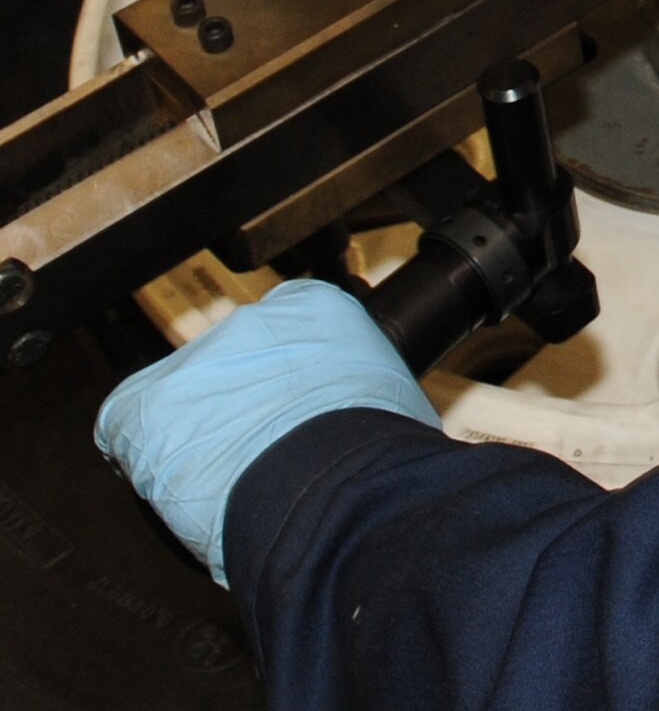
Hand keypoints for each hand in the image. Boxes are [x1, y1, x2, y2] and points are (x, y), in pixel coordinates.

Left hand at [95, 278, 439, 586]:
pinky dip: (146, 460)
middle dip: (242, 405)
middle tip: (264, 453)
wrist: (337, 493)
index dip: (286, 379)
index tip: (292, 408)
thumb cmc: (372, 455)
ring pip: (184, 398)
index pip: (287, 331)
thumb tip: (367, 409)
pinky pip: (126, 429)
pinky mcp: (145, 406)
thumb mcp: (390, 398)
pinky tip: (185, 487)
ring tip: (231, 482)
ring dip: (201, 435)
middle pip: (232, 363)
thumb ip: (363, 386)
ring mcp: (196, 361)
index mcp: (316, 306)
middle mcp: (252, 321)